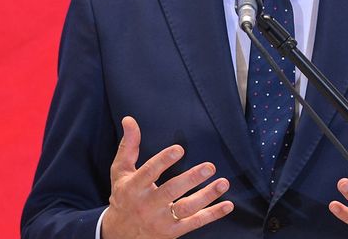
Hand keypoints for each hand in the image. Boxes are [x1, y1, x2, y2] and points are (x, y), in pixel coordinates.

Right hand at [101, 116, 233, 238]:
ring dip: (207, 196)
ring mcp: (161, 220)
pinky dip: (212, 214)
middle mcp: (147, 205)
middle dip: (191, 179)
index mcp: (133, 187)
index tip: (179, 149)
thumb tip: (129, 119)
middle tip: (209, 166)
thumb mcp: (120, 172)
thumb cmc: (123, 197)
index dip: (163, 160)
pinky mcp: (173, 231)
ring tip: (223, 183)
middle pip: (170, 191)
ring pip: (186, 208)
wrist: (119, 235)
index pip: (148, 172)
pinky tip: (227, 205)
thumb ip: (128, 146)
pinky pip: (195, 223)